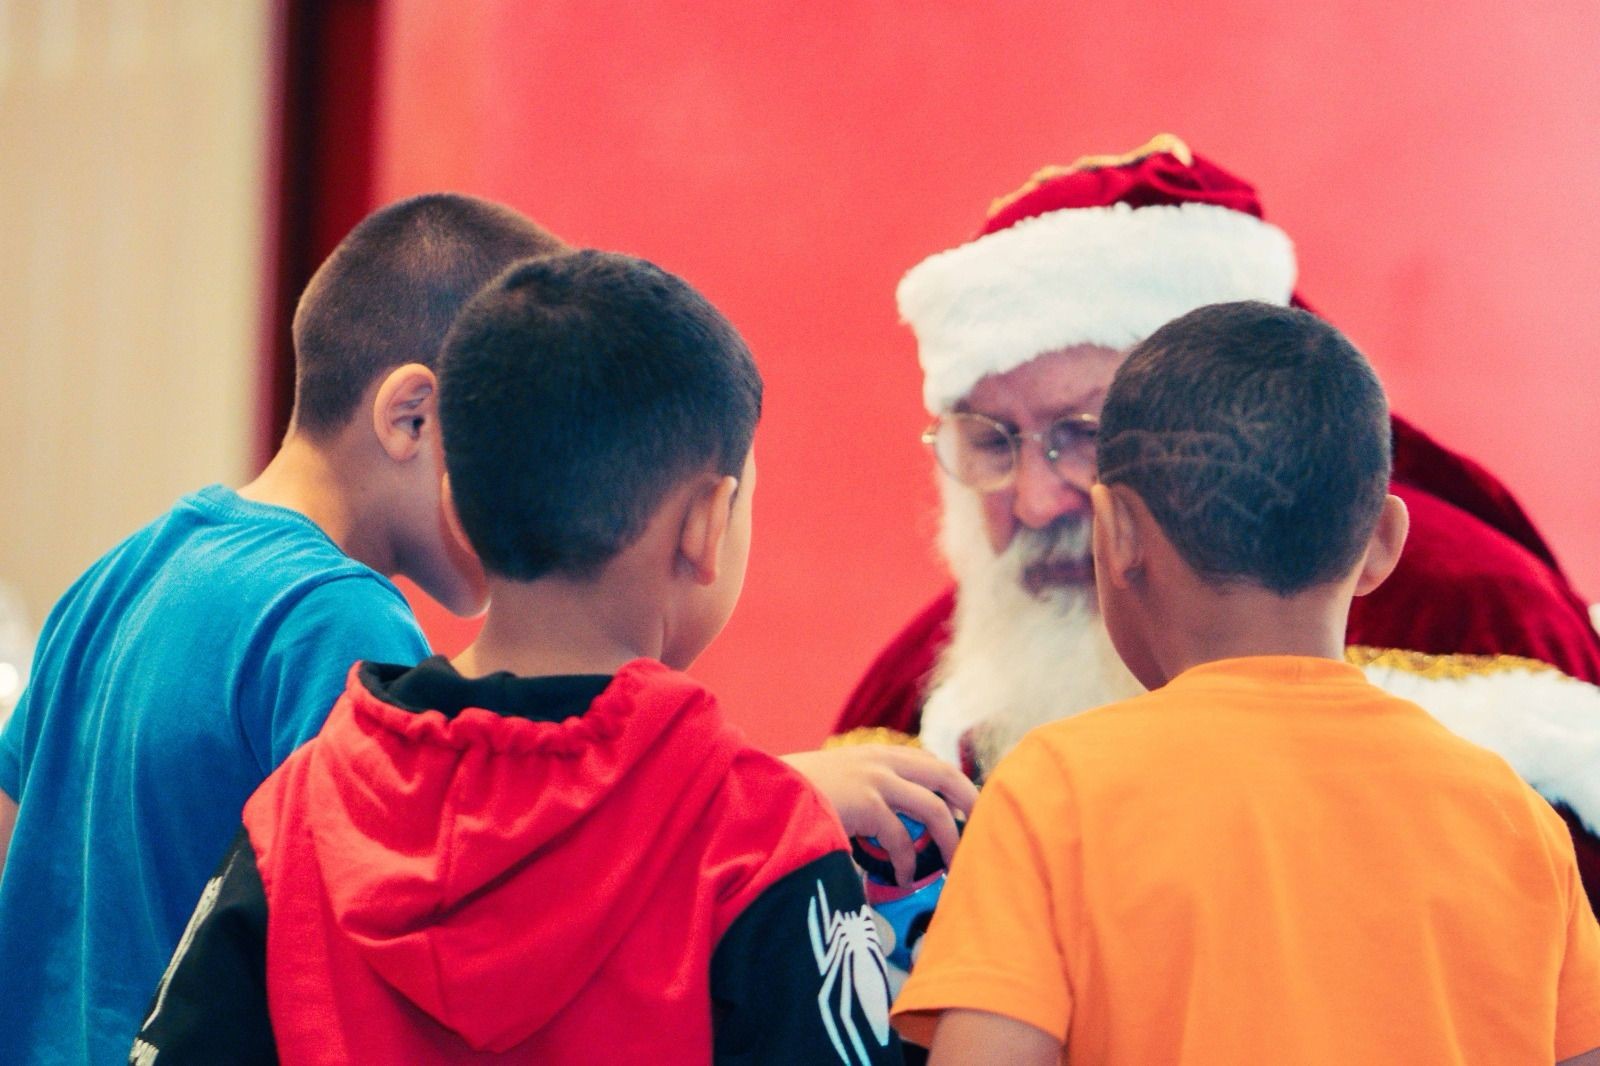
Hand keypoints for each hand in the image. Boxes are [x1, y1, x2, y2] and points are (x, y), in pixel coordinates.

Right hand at [782, 745, 977, 885]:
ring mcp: (875, 780)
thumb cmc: (789, 796)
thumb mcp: (831, 784)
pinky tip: (903, 879)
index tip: (968, 805)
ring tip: (951, 866)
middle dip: (969, 800)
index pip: (928, 762)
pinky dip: (906, 863)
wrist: (758, 793)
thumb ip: (860, 795)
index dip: (953, 783)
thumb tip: (885, 826)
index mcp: (873, 754)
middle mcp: (880, 761)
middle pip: (944, 775)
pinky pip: (901, 838)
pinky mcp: (866, 804)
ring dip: (948, 840)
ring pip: (933, 808)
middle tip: (982, 828)